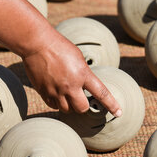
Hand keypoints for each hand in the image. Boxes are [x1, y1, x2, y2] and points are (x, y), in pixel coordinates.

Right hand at [0, 0, 120, 115]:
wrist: (38, 44)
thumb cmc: (60, 47)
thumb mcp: (79, 58)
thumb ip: (83, 74)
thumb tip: (85, 87)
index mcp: (83, 74)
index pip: (101, 94)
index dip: (111, 105)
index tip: (119, 113)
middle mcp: (70, 85)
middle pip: (81, 108)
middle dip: (83, 106)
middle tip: (80, 98)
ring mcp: (56, 90)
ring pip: (67, 110)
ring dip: (69, 105)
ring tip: (66, 93)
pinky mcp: (44, 92)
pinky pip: (53, 106)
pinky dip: (57, 103)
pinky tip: (56, 93)